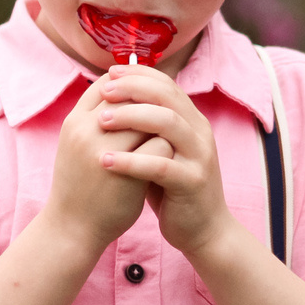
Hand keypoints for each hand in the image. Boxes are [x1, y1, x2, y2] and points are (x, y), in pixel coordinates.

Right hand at [42, 78, 155, 250]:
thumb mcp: (79, 146)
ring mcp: (104, 150)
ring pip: (149, 117)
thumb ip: (98, 121)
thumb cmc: (80, 186)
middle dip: (151, 100)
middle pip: (130, 96)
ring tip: (171, 131)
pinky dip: (169, 147)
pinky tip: (172, 156)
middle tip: (167, 109)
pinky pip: (159, 145)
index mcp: (74, 121)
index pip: (107, 84)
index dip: (131, 85)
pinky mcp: (126, 172)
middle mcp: (86, 130)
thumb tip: (128, 95)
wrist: (72, 229)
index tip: (147, 94)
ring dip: (164, 122)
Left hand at [91, 64, 236, 261]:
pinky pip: (160, 166)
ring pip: (167, 123)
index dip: (138, 74)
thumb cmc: (172, 190)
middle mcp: (199, 132)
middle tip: (104, 91)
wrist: (203, 231)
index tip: (110, 72)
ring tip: (101, 122)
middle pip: (167, 96)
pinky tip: (105, 161)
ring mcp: (199, 156)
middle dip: (133, 89)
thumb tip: (110, 102)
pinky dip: (131, 161)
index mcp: (191, 121)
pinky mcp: (193, 182)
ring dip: (131, 117)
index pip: (166, 84)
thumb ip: (144, 129)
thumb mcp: (159, 151)